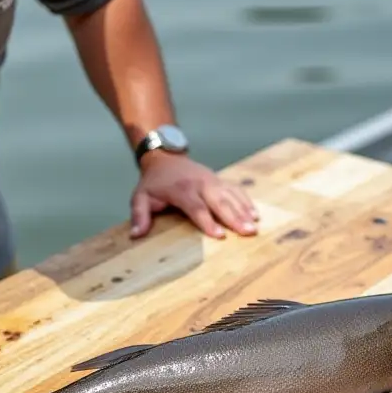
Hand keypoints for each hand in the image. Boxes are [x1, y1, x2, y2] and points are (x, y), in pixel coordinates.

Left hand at [131, 152, 259, 238]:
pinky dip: (246, 201)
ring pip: (231, 196)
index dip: (207, 221)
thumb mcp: (140, 197)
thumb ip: (139, 215)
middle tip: (247, 232)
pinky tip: (255, 213)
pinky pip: (236, 190)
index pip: (196, 207)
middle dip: (234, 218)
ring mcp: (212, 181)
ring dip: (244, 211)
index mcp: (182, 189)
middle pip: (220, 202)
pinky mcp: (219, 180)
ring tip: (254, 226)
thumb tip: (136, 234)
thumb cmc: (154, 182)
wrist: (166, 157)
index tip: (219, 235)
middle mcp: (200, 184)